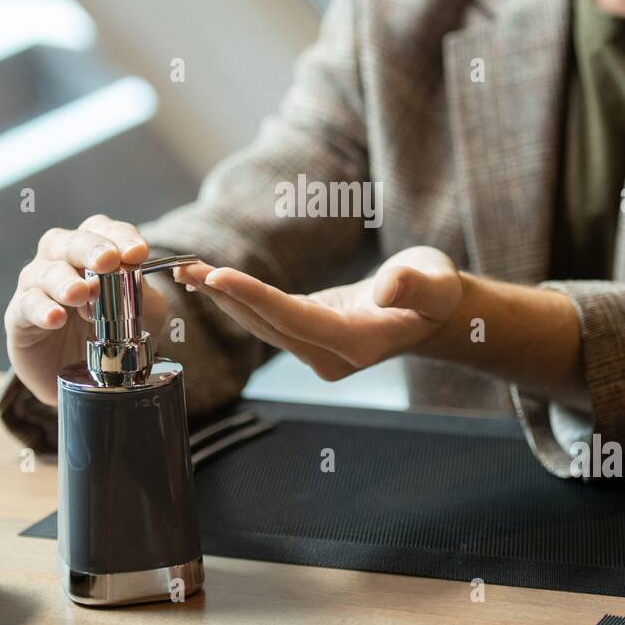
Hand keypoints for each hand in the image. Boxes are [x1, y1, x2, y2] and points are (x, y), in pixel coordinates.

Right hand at [4, 215, 169, 404]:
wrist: (87, 373)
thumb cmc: (116, 330)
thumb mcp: (142, 312)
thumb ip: (145, 295)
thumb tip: (140, 278)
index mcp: (94, 250)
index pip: (105, 230)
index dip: (121, 237)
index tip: (138, 253)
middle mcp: (62, 259)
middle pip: (71, 242)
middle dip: (90, 249)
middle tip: (107, 261)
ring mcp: (37, 284)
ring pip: (46, 272)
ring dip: (65, 281)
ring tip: (80, 294)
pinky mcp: (20, 314)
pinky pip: (27, 305)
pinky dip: (41, 310)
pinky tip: (56, 318)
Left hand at [176, 246, 462, 380]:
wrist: (435, 313)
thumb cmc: (437, 292)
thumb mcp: (436, 281)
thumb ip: (413, 285)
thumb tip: (386, 289)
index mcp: (359, 343)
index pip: (297, 320)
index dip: (257, 298)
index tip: (221, 276)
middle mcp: (331, 355)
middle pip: (270, 325)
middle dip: (228, 297)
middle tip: (187, 269)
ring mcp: (318, 351)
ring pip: (262, 325)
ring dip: (225, 299)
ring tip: (188, 272)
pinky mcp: (308, 339)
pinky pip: (267, 320)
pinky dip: (239, 299)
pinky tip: (212, 280)